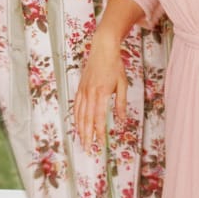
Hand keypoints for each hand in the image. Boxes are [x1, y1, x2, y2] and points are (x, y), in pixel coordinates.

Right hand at [73, 35, 127, 154]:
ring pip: (79, 114)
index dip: (99, 132)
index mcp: (102, 93)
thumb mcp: (123, 84)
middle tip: (87, 149)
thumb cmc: (115, 66)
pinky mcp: (80, 88)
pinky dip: (76, 117)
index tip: (100, 144)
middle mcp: (90, 93)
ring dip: (80, 129)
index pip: (99, 118)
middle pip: (86, 119)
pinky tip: (77, 125)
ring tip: (81, 141)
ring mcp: (83, 90)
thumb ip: (121, 103)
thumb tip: (121, 120)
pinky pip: (76, 106)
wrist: (102, 49)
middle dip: (87, 136)